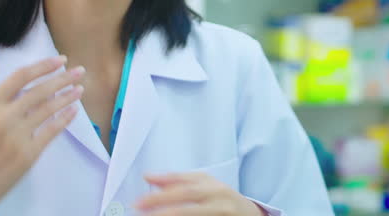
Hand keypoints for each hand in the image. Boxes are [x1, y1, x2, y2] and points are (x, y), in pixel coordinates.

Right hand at [0, 51, 85, 215]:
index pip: (20, 76)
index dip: (43, 66)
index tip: (60, 60)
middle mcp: (2, 118)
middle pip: (39, 91)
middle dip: (63, 79)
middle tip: (80, 71)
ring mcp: (16, 137)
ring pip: (48, 109)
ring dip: (68, 97)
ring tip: (80, 89)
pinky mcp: (28, 154)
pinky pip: (51, 131)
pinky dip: (65, 118)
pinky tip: (74, 110)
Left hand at [135, 172, 265, 215]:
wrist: (250, 215)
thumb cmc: (221, 199)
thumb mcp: (203, 186)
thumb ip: (177, 181)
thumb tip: (148, 177)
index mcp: (211, 184)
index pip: (183, 184)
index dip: (161, 189)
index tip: (139, 200)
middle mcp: (219, 196)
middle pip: (188, 196)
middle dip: (162, 201)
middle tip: (139, 207)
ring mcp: (224, 212)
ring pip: (194, 212)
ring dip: (171, 214)